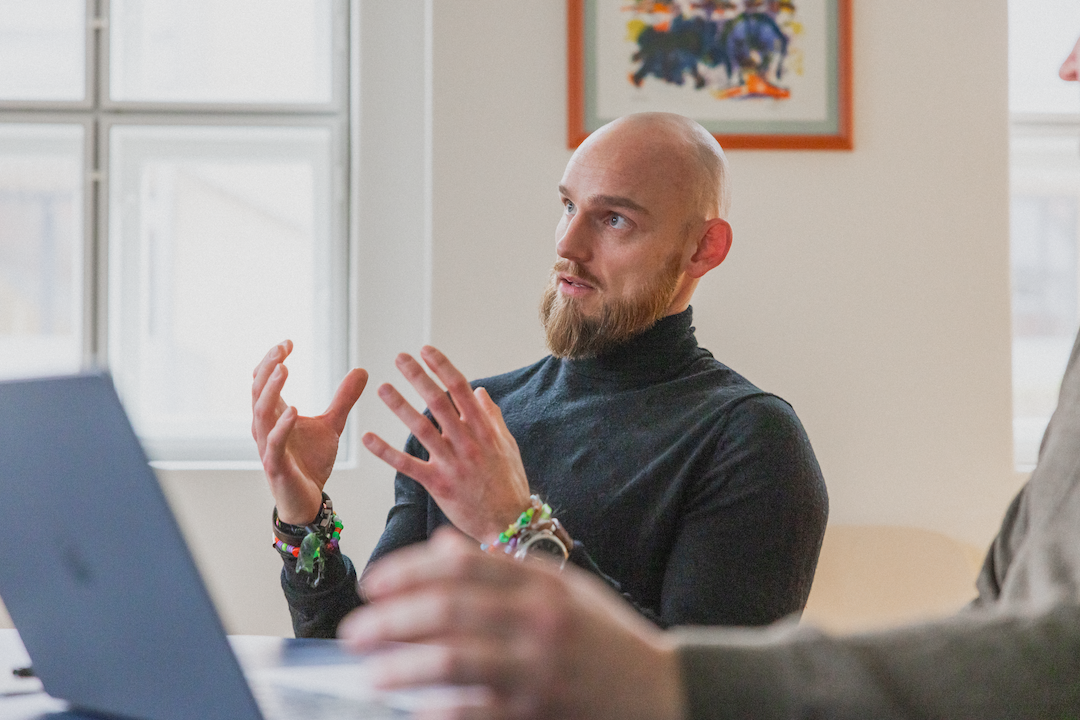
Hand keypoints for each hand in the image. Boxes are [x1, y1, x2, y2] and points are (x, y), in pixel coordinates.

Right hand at [251, 340, 367, 524]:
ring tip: (284, 369)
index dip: (272, 360)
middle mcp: (265, 427)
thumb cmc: (311, 461)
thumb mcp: (332, 424)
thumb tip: (362, 369)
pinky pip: (273, 443)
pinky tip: (294, 409)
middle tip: (282, 349)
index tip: (288, 342)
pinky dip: (282, 426)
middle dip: (268, 368)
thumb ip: (343, 398)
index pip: (264, 381)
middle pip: (257, 391)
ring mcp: (268, 446)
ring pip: (260, 413)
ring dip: (271, 390)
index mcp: (275, 414)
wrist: (308, 500)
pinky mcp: (276, 466)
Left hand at [338, 529, 684, 719]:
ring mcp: (538, 670)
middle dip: (392, 619)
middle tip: (356, 630)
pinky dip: (440, 711)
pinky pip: (476, 712)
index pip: (461, 565)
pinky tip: (413, 709)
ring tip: (372, 672)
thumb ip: (503, 567)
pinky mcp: (538, 713)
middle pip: (448, 611)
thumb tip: (440, 548)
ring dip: (403, 667)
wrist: (660, 692)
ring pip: (453, 663)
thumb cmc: (605, 638)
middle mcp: (539, 621)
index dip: (408, 571)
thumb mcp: (564, 589)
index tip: (373, 584)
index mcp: (543, 584)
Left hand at [361, 345, 530, 543]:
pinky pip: (407, 465)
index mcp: (484, 429)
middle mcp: (468, 442)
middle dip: (417, 377)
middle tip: (399, 358)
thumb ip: (492, 417)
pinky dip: (385, 451)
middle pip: (438, 402)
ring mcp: (452, 463)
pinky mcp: (439, 484)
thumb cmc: (510, 482)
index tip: (426, 350)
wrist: (509, 522)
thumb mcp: (508, 445)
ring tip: (382, 387)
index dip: (442, 367)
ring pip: (420, 428)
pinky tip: (367, 437)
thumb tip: (480, 392)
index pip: (460, 389)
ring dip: (399, 406)